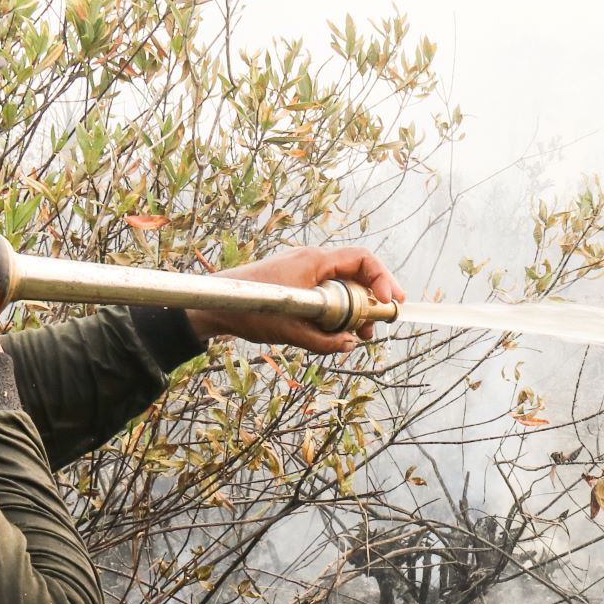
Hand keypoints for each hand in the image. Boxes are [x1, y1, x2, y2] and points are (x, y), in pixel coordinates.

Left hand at [186, 245, 405, 354]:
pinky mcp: (295, 284)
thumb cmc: (249, 310)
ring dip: (354, 310)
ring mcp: (302, 271)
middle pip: (355, 275)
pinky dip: (336, 311)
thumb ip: (324, 340)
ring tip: (358, 336)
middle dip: (371, 301)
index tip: (390, 302)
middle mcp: (311, 261)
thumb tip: (350, 345)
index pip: (361, 259)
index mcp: (314, 261)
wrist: (214, 305)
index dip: (382, 278)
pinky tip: (335, 332)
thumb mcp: (292, 331)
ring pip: (341, 287)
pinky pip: (325, 293)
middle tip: (378, 326)